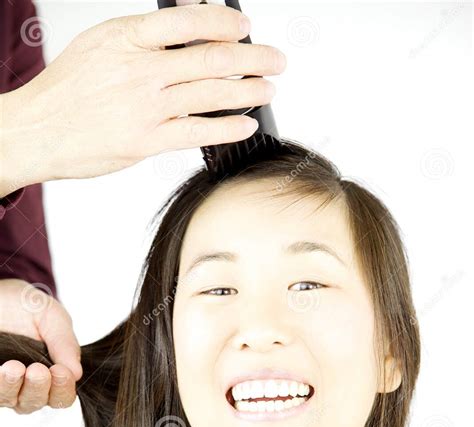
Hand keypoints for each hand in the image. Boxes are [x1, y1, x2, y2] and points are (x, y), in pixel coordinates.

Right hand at [0, 3, 285, 194]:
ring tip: (268, 90)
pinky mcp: (145, 141)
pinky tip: (245, 124)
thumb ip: (142, 38)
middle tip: (275, 61)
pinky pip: (197, 133)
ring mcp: (144, 107)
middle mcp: (140, 69)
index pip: (188, 21)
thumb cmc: (66, 91)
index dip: (224, 23)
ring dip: (248, 92)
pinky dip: (227, 128)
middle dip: (252, 59)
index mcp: (127, 37)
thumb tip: (185, 30)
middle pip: (210, 59)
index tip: (244, 28)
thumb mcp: (99, 45)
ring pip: (210, 95)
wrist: (37, 130)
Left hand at [0, 279, 81, 413]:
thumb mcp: (52, 318)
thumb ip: (65, 343)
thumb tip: (77, 373)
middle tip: (38, 370)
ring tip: (13, 368)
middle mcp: (26, 386)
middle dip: (38, 388)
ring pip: (9, 400)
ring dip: (12, 387)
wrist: (1, 295)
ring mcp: (3, 385)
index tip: (61, 371)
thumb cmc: (27, 307)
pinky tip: (0, 370)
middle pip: (35, 402)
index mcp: (52, 375)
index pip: (62, 396)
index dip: (63, 389)